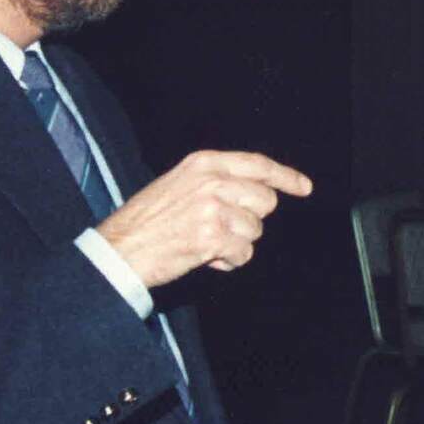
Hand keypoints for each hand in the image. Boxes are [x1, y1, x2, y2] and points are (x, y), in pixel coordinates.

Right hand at [99, 151, 311, 286]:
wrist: (120, 248)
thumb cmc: (148, 220)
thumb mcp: (179, 183)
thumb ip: (216, 181)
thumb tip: (259, 192)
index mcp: (204, 163)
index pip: (258, 164)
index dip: (286, 176)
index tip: (304, 187)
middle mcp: (212, 181)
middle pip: (264, 202)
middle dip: (249, 219)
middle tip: (221, 227)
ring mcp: (213, 209)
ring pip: (255, 231)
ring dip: (235, 243)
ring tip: (204, 242)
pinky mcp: (212, 237)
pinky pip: (243, 254)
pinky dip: (228, 261)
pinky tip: (204, 256)